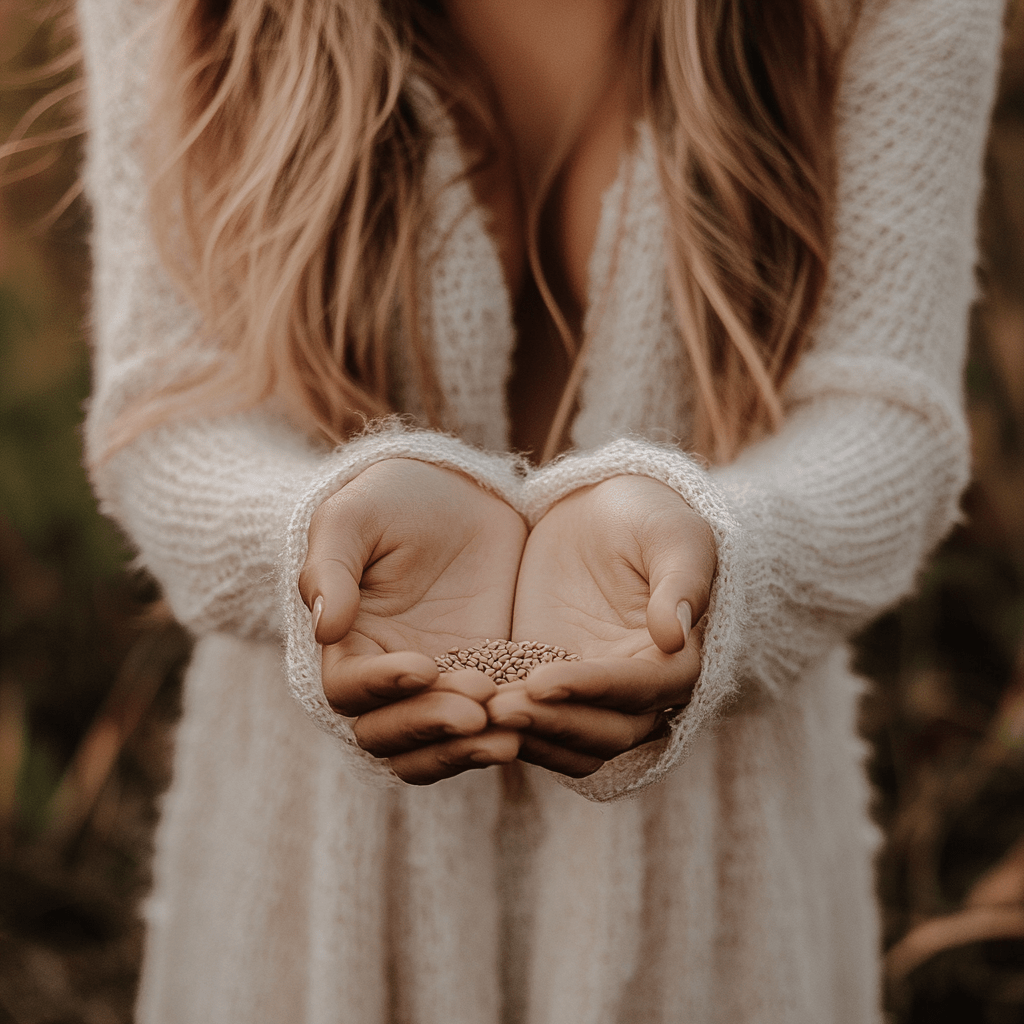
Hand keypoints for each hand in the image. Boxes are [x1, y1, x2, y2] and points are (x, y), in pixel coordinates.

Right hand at [298, 459, 526, 782]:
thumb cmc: (392, 498)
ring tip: (508, 733)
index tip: (422, 665)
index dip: (381, 687)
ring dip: (465, 749)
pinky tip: (535, 719)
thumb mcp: (354, 517)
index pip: (348, 690)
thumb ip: (331, 567)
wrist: (458, 491)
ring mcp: (441, 684)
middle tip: (477, 708)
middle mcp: (389, 675)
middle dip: (430, 728)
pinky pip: (489, 727)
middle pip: (389, 735)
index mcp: (349, 642)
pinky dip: (503, 733)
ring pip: (436, 747)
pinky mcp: (490, 679)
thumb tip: (324, 626)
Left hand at [488, 475, 715, 777]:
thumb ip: (680, 581)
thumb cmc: (647, 515)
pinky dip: (503, 725)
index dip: (593, 690)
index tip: (541, 682)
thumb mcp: (671, 534)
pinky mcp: (546, 683)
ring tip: (479, 712)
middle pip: (605, 733)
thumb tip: (674, 634)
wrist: (599, 509)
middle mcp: (636, 690)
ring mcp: (588, 692)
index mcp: (676, 660)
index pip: (640, 691)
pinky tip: (463, 708)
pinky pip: (531, 721)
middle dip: (553, 724)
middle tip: (498, 709)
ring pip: (568, 742)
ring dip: (527, 735)